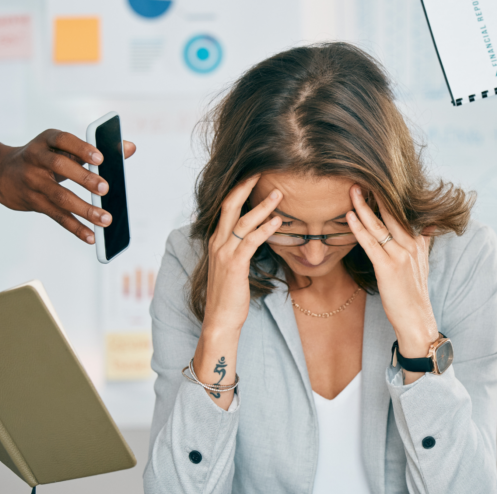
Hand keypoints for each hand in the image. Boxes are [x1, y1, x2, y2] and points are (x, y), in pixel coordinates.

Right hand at [0, 130, 136, 243]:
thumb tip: (130, 148)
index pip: (63, 140)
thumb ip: (96, 148)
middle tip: (105, 188)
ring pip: (59, 196)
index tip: (100, 158)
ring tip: (105, 219)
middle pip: (60, 167)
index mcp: (47, 140)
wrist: (1, 171)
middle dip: (84, 178)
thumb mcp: (63, 147)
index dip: (81, 148)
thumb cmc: (44, 158)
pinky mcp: (33, 202)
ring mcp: (33, 181)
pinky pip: (56, 216)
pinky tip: (91, 236)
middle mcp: (36, 158)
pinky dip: (75, 227)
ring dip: (84, 209)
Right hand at [194, 175, 281, 409]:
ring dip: (262, 206)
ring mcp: (224, 253)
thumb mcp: (233, 266)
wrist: (220, 319)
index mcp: (216, 240)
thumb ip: (241, 248)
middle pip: (229, 205)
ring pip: (242, 221)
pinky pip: (251, 241)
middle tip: (262, 171)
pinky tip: (278, 221)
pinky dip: (265, 229)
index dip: (239, 190)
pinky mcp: (234, 265)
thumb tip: (256, 236)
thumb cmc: (230, 294)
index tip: (254, 175)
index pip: (226, 207)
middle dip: (245, 187)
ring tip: (280, 194)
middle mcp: (217, 242)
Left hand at [346, 186, 437, 383]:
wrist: (417, 320)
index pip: (401, 212)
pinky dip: (359, 228)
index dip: (388, 196)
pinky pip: (371, 243)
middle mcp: (411, 245)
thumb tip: (429, 223)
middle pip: (391, 213)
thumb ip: (424, 240)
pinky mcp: (388, 268)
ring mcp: (400, 256)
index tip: (375, 178)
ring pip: (380, 226)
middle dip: (376, 194)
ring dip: (363, 206)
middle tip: (360, 175)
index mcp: (417, 242)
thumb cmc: (414, 293)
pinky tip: (349, 216)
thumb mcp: (422, 263)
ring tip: (351, 189)